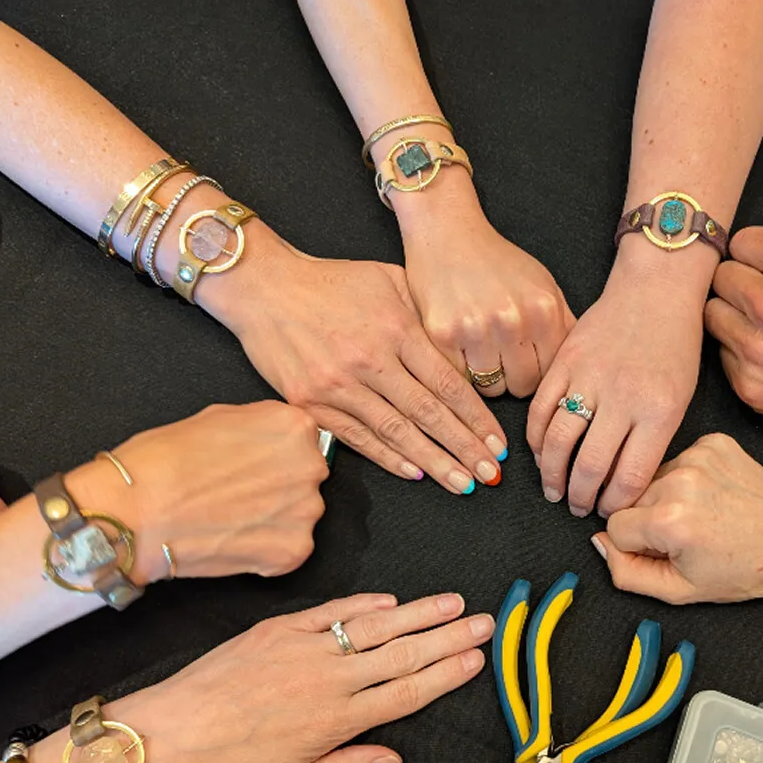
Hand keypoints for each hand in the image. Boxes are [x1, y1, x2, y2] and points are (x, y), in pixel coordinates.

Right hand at [76, 401, 328, 582]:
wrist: (135, 513)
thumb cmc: (164, 462)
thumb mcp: (219, 416)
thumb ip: (260, 425)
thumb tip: (272, 438)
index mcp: (294, 427)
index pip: (301, 439)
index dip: (272, 454)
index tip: (251, 464)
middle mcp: (310, 466)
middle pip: (303, 476)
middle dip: (277, 485)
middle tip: (237, 493)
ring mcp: (305, 511)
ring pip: (298, 513)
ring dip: (273, 518)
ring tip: (230, 518)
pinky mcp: (294, 551)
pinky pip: (288, 548)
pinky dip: (265, 549)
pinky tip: (232, 539)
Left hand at [119, 592, 493, 762]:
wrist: (163, 735)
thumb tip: (393, 757)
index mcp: (335, 722)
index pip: (406, 693)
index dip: (446, 674)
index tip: (476, 659)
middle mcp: (328, 679)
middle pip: (403, 654)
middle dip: (449, 638)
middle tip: (485, 621)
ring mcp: (304, 648)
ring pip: (376, 626)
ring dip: (419, 613)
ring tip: (452, 602)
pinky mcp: (278, 629)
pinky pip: (332, 611)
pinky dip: (364, 603)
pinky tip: (391, 599)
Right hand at [209, 236, 507, 494]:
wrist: (265, 286)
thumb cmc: (332, 280)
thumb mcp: (389, 278)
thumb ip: (425, 313)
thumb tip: (461, 349)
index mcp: (397, 329)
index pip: (448, 384)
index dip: (477, 419)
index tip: (497, 443)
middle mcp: (371, 360)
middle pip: (429, 414)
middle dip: (464, 448)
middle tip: (489, 475)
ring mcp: (339, 384)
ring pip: (396, 432)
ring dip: (433, 462)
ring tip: (462, 484)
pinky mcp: (310, 401)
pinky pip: (357, 437)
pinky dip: (388, 457)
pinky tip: (415, 473)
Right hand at [404, 214, 573, 397]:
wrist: (448, 232)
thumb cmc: (497, 261)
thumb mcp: (543, 284)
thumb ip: (564, 323)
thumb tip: (578, 365)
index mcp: (543, 311)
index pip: (551, 373)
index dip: (538, 371)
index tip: (526, 363)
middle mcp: (513, 321)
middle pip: (522, 386)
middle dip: (513, 377)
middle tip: (501, 356)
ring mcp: (476, 329)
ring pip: (490, 388)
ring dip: (486, 376)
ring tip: (480, 349)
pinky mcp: (443, 334)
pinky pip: (459, 377)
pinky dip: (459, 369)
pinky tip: (459, 345)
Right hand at [528, 274, 703, 517]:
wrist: (655, 289)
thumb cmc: (674, 346)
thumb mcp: (680, 398)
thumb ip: (652, 440)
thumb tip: (622, 484)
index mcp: (658, 411)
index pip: (630, 477)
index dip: (615, 505)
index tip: (610, 514)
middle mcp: (622, 397)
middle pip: (590, 466)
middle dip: (581, 498)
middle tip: (578, 508)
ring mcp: (589, 377)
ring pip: (557, 441)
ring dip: (551, 474)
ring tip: (554, 489)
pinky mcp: (564, 361)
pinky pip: (540, 410)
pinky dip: (535, 438)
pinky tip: (539, 453)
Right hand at [592, 433, 762, 603]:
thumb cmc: (744, 569)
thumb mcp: (680, 591)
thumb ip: (626, 573)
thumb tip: (599, 542)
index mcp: (668, 519)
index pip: (613, 525)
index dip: (636, 545)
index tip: (667, 550)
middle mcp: (679, 480)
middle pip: (631, 498)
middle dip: (650, 519)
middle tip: (688, 535)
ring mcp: (697, 455)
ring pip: (653, 477)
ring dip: (666, 495)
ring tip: (702, 514)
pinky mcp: (713, 441)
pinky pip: (678, 459)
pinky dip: (689, 478)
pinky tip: (713, 495)